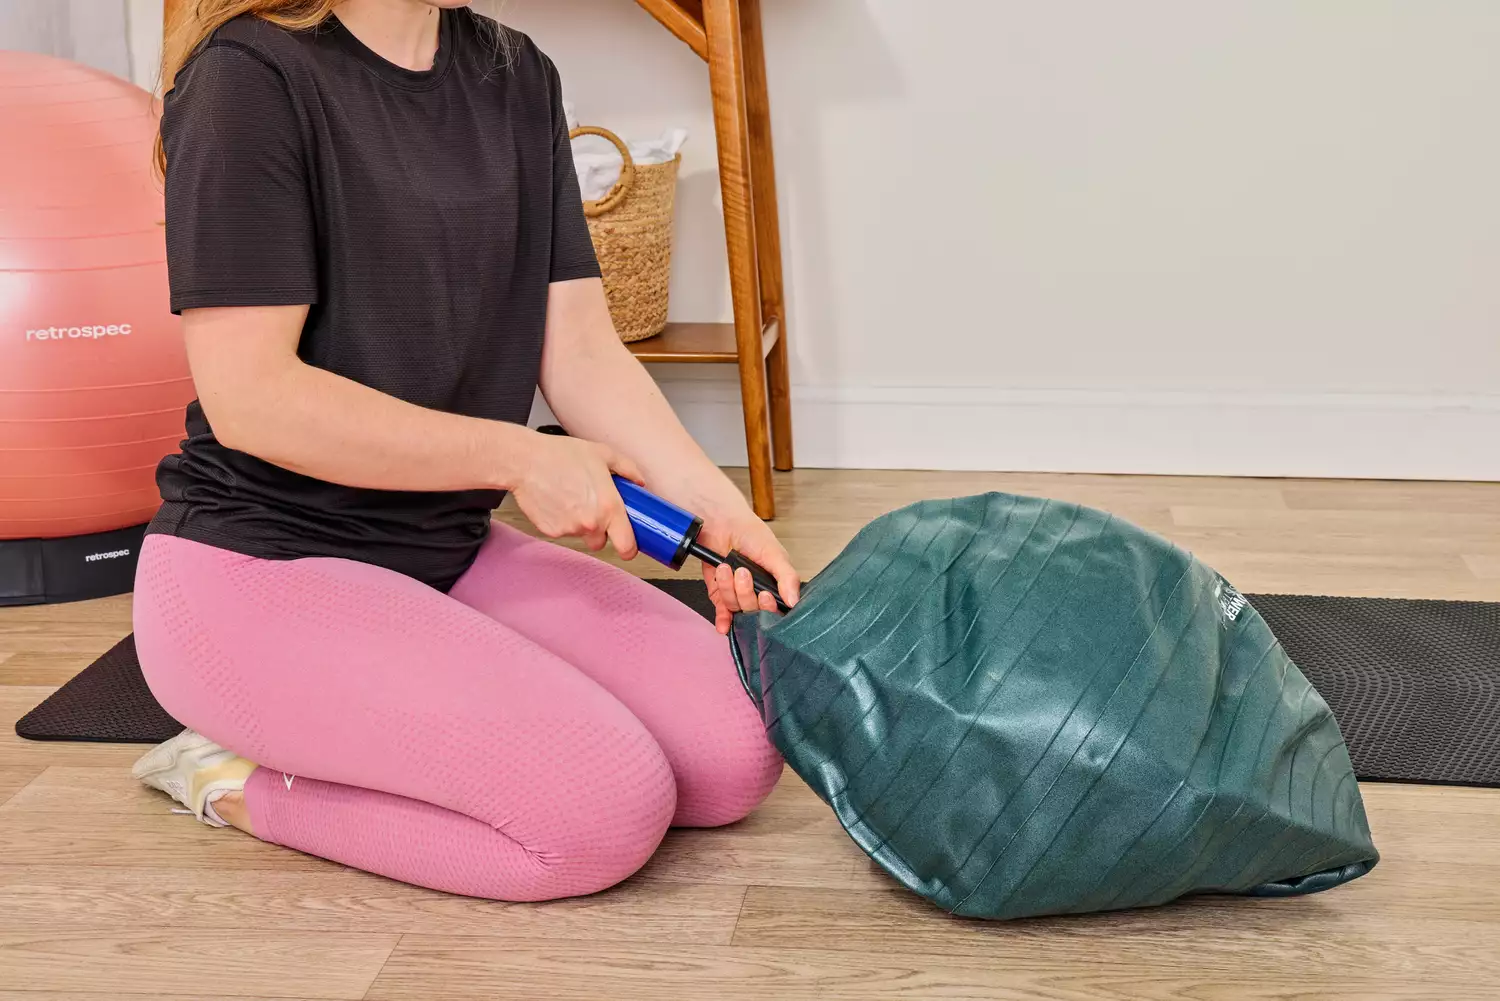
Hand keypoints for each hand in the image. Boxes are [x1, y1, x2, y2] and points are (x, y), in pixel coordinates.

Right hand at [511, 432, 641, 558]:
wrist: (525, 461)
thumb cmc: (561, 455)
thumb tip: (640, 482)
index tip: (628, 547)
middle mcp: (591, 523)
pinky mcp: (551, 532)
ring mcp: (570, 529)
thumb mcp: (602, 454)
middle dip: (599, 531)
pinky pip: (562, 531)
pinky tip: (556, 500)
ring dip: (578, 523)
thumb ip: (627, 469)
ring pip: (580, 535)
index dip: (629, 549)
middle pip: (601, 542)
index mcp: (609, 507)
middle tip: (590, 507)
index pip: (626, 545)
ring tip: (569, 496)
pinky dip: (561, 521)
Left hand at [696, 503, 800, 634]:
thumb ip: (787, 577)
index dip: (769, 606)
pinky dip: (723, 619)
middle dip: (746, 593)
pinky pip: (723, 612)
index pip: (777, 608)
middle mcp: (757, 591)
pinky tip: (724, 624)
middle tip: (743, 573)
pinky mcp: (720, 593)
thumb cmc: (749, 532)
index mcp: (775, 583)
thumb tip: (794, 600)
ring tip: (727, 568)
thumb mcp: (775, 553)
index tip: (764, 594)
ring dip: (729, 589)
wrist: (721, 522)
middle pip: (755, 611)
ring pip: (737, 607)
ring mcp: (739, 593)